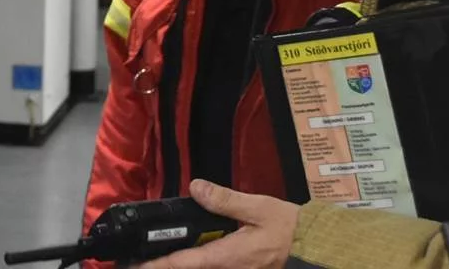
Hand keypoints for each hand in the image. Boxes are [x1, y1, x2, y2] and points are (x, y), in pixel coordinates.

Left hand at [139, 181, 299, 268]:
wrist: (313, 246)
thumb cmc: (288, 228)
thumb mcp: (257, 207)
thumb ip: (224, 200)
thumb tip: (196, 188)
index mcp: (226, 257)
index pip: (182, 263)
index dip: (156, 265)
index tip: (135, 265)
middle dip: (163, 266)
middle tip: (138, 261)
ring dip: (178, 263)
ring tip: (156, 258)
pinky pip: (212, 267)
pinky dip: (195, 261)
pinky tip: (186, 255)